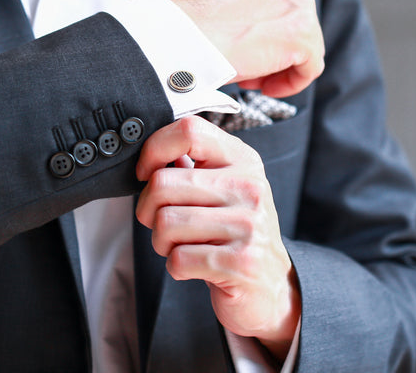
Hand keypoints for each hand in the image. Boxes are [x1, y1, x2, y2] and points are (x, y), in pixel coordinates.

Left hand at [135, 116, 300, 360]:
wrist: (270, 285)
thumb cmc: (234, 232)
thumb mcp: (224, 187)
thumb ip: (193, 165)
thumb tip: (147, 155)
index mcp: (243, 160)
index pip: (189, 130)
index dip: (154, 150)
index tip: (146, 172)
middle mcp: (250, 186)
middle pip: (163, 183)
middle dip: (147, 209)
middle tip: (160, 222)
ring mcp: (248, 225)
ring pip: (165, 223)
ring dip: (161, 242)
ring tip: (181, 245)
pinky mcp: (241, 262)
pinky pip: (178, 259)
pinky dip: (176, 267)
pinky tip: (195, 266)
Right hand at [164, 0, 323, 97]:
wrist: (179, 36)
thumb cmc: (188, 21)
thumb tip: (262, 24)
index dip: (264, 25)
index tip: (244, 43)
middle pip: (296, 18)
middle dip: (273, 45)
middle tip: (245, 64)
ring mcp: (300, 1)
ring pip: (305, 43)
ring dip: (279, 64)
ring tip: (249, 75)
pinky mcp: (303, 34)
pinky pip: (311, 67)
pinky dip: (291, 82)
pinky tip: (263, 86)